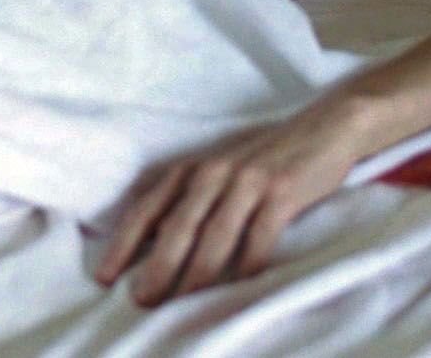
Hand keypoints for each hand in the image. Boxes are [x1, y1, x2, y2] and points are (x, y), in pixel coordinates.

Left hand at [94, 107, 365, 305]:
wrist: (324, 127)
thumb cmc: (267, 157)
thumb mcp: (221, 170)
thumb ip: (191, 199)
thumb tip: (156, 240)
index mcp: (194, 168)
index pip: (149, 207)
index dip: (124, 243)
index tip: (106, 276)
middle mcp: (215, 171)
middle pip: (178, 226)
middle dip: (156, 266)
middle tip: (140, 300)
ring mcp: (248, 180)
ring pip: (215, 234)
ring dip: (196, 274)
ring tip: (181, 303)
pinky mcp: (282, 190)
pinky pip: (259, 235)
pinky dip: (249, 264)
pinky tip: (241, 288)